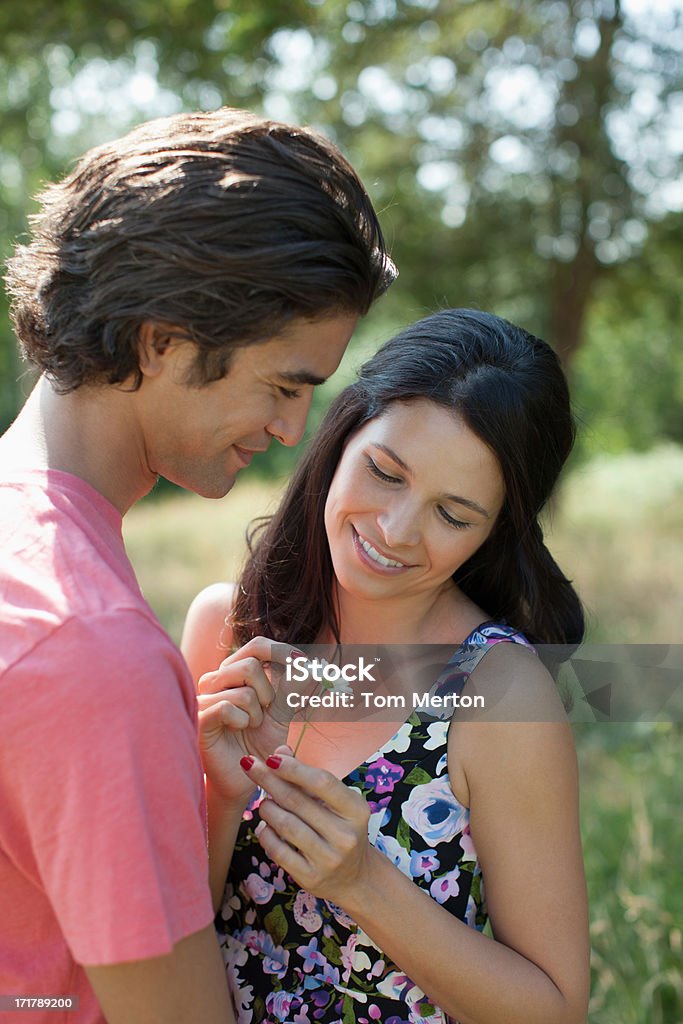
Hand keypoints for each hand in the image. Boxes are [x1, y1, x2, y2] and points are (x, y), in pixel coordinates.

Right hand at [197, 637, 303, 804]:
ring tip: (250, 726)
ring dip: (257, 712)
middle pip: (251, 663)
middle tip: (266, 711)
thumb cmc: (258, 744)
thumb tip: (307, 664)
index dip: (281, 651)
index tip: (302, 662)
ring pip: (243, 689)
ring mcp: (205, 697)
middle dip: (269, 691)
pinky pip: (227, 707)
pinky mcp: (198, 717)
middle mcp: (217, 679)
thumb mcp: (281, 713)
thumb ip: (291, 688)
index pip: (257, 646)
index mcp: (235, 672)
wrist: (243, 777)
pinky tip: (238, 731)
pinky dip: (242, 721)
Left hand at [240, 752, 371, 906]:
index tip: (272, 757)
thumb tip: (280, 751)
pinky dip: (266, 834)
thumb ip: (309, 778)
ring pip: (285, 825)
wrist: (354, 877)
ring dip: (267, 808)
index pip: (322, 782)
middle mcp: (345, 835)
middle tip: (250, 766)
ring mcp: (328, 859)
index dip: (294, 768)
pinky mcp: (311, 878)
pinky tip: (264, 827)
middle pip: (297, 801)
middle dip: (269, 780)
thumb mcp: (337, 803)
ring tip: (264, 802)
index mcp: (356, 810)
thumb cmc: (341, 829)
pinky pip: (278, 851)